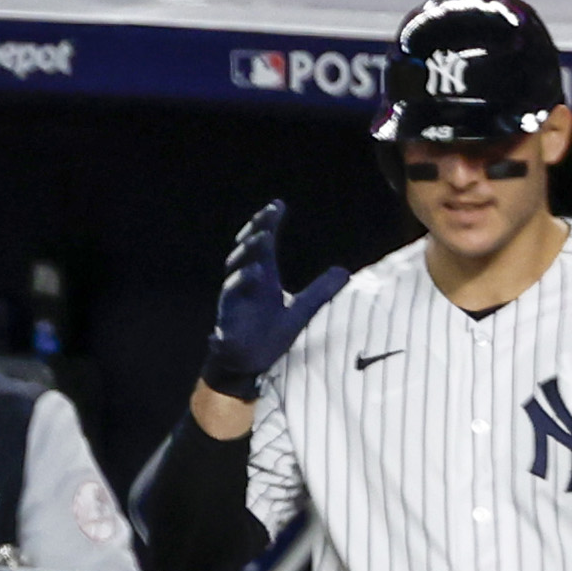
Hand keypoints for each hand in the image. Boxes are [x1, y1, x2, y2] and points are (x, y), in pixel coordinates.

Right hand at [202, 201, 348, 402]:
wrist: (247, 364)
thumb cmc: (268, 336)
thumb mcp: (300, 311)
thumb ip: (319, 291)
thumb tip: (344, 272)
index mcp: (262, 275)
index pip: (263, 242)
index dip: (268, 222)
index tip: (278, 206)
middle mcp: (246, 281)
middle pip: (247, 248)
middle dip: (256, 229)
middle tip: (269, 215)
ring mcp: (234, 297)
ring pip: (238, 266)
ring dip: (249, 250)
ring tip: (263, 237)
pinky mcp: (227, 314)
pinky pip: (233, 293)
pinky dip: (242, 281)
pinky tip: (256, 273)